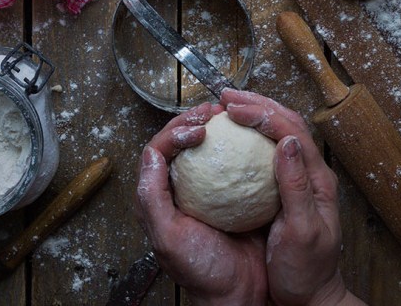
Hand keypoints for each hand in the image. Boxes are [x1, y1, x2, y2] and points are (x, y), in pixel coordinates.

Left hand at [135, 101, 267, 305]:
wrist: (240, 295)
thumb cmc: (202, 273)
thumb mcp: (169, 239)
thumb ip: (152, 199)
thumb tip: (150, 154)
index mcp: (160, 197)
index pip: (159, 151)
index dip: (174, 132)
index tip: (197, 130)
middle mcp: (182, 189)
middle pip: (179, 141)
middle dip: (192, 120)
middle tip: (212, 113)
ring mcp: (208, 189)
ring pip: (206, 147)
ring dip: (215, 126)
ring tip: (228, 115)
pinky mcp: (233, 192)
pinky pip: (234, 161)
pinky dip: (239, 144)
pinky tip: (250, 137)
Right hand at [221, 89, 353, 305]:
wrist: (310, 299)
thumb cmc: (307, 272)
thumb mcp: (303, 232)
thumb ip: (296, 186)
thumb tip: (288, 141)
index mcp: (318, 179)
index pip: (292, 132)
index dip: (263, 114)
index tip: (235, 109)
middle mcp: (311, 172)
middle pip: (287, 123)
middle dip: (257, 103)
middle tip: (227, 96)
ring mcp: (300, 178)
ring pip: (280, 131)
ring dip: (256, 113)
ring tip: (229, 106)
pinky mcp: (286, 188)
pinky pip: (269, 150)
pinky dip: (252, 134)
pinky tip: (234, 136)